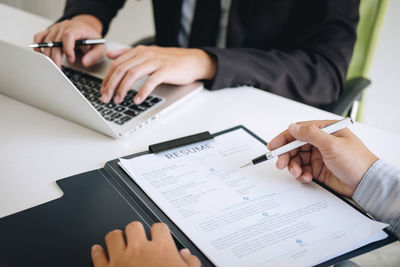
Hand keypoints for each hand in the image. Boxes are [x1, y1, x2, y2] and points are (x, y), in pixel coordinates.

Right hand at [33, 15, 105, 67]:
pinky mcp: (50, 32)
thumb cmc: (92, 38)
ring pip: (47, 42)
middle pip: (55, 41)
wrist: (86, 29)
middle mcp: (65, 26)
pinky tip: (43, 55)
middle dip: (56, 57)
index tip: (71, 59)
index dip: (68, 48)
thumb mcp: (100, 47)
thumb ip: (95, 55)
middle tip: (59, 69)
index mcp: (78, 28)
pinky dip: (39, 46)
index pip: (68, 35)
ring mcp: (56, 28)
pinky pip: (39, 37)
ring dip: (48, 56)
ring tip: (54, 66)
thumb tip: (85, 62)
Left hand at [91, 222, 200, 266]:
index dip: (159, 232)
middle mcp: (139, 250)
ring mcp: (120, 260)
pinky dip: (98, 253)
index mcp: (161, 249)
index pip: (159, 227)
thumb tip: (186, 255)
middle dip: (137, 232)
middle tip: (139, 239)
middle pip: (134, 226)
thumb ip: (190, 263)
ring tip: (121, 243)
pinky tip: (99, 251)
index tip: (158, 236)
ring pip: (113, 236)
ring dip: (117, 239)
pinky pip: (98, 256)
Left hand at [100, 46, 216, 103]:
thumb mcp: (148, 55)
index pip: (117, 64)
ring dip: (123, 89)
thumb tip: (111, 55)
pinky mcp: (166, 70)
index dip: (107, 78)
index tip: (102, 91)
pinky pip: (151, 81)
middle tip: (106, 98)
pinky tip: (137, 100)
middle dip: (111, 85)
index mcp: (140, 51)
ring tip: (119, 100)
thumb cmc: (172, 61)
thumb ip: (129, 54)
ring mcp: (156, 61)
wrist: (193, 61)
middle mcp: (146, 54)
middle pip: (121, 69)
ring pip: (133, 74)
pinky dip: (142, 92)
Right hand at [267, 120, 378, 197]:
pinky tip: (307, 177)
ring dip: (294, 166)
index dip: (284, 138)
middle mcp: (321, 142)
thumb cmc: (356, 162)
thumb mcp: (332, 145)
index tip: (273, 146)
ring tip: (298, 173)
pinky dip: (301, 174)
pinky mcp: (318, 169)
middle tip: (281, 163)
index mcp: (325, 130)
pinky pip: (303, 169)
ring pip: (297, 159)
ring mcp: (319, 156)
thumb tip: (293, 127)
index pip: (299, 131)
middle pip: (295, 146)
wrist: (367, 184)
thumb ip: (311, 134)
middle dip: (286, 155)